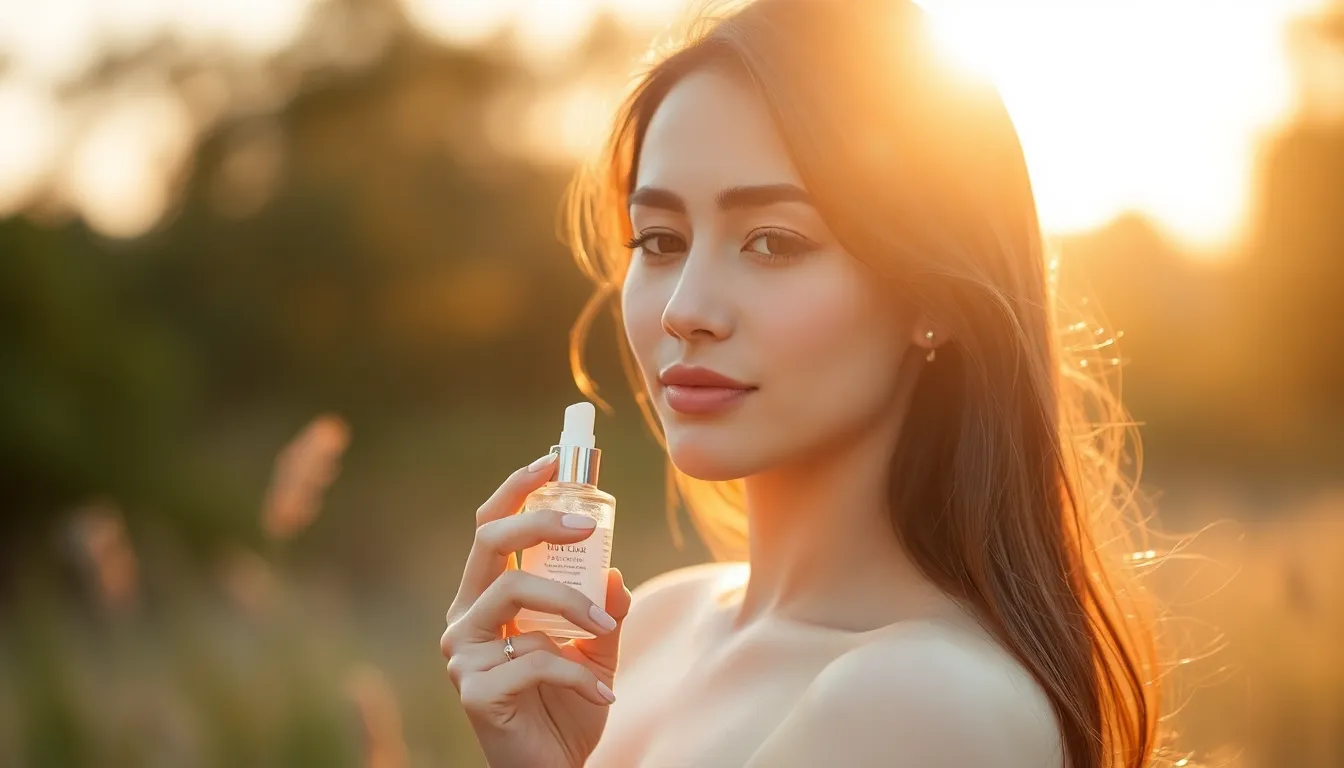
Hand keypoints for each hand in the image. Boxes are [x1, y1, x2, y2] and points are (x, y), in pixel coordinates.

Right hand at [441, 452, 631, 767]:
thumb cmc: (567, 707)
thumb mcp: (596, 649)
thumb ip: (603, 608)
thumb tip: (612, 571)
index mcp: (485, 599)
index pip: (491, 529)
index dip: (517, 489)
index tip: (554, 459)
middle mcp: (465, 618)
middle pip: (490, 545)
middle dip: (540, 523)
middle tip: (588, 526)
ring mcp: (463, 654)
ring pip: (517, 596)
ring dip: (573, 607)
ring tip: (607, 632)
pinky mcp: (475, 690)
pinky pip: (537, 659)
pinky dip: (581, 674)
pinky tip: (605, 694)